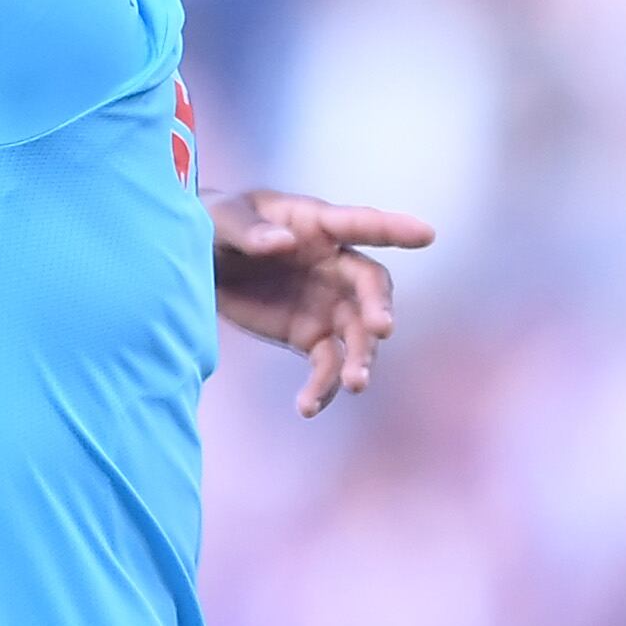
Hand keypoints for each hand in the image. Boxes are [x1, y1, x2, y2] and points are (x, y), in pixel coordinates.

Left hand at [210, 192, 433, 415]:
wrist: (197, 263)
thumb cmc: (215, 224)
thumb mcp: (220, 219)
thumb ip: (249, 230)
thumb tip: (284, 243)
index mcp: (317, 225)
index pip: (361, 224)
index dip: (394, 228)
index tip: (427, 234)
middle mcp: (334, 265)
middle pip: (370, 287)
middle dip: (378, 307)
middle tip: (380, 329)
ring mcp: (327, 303)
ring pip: (357, 334)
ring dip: (361, 358)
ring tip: (353, 383)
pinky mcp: (310, 336)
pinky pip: (327, 365)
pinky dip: (322, 387)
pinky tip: (307, 406)